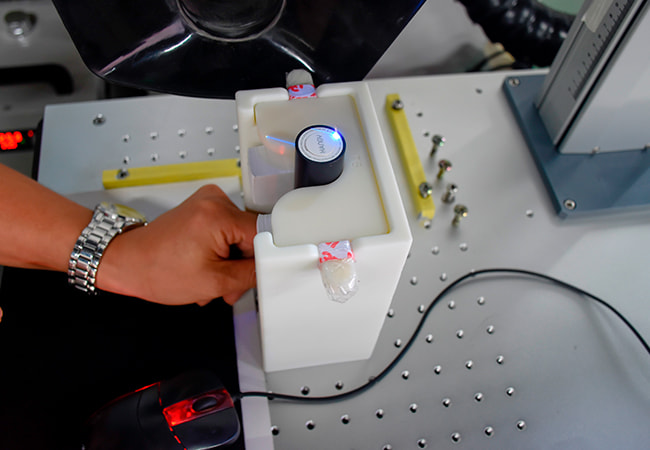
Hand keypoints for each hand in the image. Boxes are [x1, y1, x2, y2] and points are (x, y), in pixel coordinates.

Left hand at [97, 184, 256, 305]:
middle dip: (243, 263)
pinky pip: (227, 230)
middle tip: (227, 285)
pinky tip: (209, 264)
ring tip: (213, 277)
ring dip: (232, 260)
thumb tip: (274, 268)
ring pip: (240, 235)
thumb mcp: (213, 282)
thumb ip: (251, 274)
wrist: (128, 262)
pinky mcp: (203, 207)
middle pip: (252, 235)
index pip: (265, 234)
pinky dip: (222, 249)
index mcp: (218, 214)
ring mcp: (208, 201)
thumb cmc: (157, 271)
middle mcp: (214, 200)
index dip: (263, 259)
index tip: (258, 274)